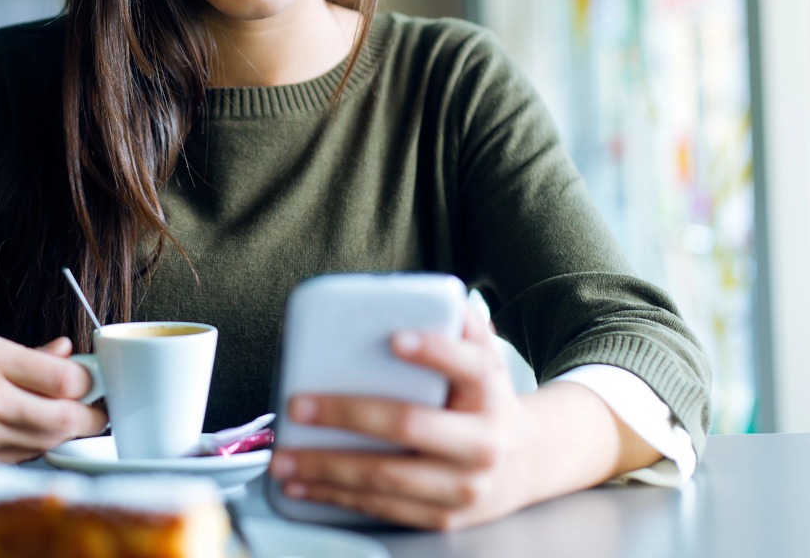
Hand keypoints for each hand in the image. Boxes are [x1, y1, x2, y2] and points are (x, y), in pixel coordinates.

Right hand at [0, 324, 107, 463]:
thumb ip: (24, 352)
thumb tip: (67, 353)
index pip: (65, 380)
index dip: (87, 381)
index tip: (87, 377)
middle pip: (65, 420)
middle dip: (91, 415)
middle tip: (98, 407)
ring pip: (46, 443)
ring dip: (66, 432)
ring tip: (70, 416)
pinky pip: (21, 458)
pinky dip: (35, 445)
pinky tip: (34, 430)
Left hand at [270, 308, 539, 530]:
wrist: (525, 465)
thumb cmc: (482, 402)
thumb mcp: (483, 360)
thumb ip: (461, 325)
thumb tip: (436, 292)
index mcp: (490, 392)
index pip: (468, 365)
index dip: (434, 351)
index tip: (394, 339)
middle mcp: (482, 442)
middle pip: (410, 425)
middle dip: (347, 414)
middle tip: (298, 404)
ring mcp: (463, 485)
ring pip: (387, 476)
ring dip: (326, 468)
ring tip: (284, 458)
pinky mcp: (444, 516)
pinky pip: (383, 506)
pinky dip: (337, 497)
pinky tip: (303, 486)